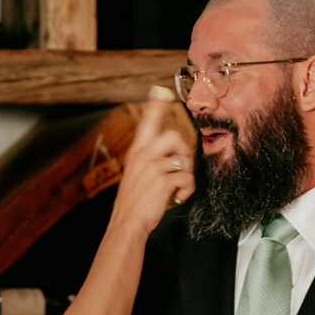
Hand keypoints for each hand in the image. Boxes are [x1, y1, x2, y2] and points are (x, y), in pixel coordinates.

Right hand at [112, 87, 195, 234]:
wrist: (127, 223)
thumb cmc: (134, 202)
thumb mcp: (137, 174)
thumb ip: (150, 160)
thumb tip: (174, 156)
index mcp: (137, 151)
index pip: (147, 122)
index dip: (155, 106)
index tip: (159, 91)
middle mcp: (143, 154)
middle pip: (175, 136)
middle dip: (184, 153)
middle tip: (180, 169)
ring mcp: (153, 166)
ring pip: (184, 160)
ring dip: (186, 176)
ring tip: (177, 188)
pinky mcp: (162, 180)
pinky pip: (187, 179)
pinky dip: (186, 191)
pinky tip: (176, 197)